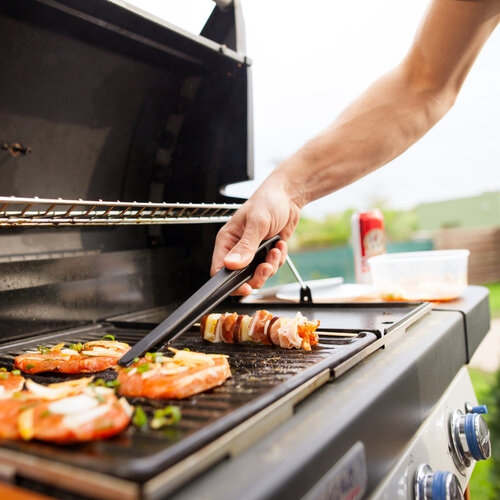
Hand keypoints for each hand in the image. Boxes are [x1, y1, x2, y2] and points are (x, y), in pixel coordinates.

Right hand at [211, 178, 301, 294]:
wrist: (289, 196)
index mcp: (227, 239)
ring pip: (258, 274)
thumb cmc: (269, 201)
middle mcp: (237, 248)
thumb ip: (246, 246)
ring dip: (270, 265)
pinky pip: (271, 267)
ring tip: (275, 249)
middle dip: (257, 275)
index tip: (245, 287)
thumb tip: (232, 264)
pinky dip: (278, 259)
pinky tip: (280, 244)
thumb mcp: (257, 223)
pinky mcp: (265, 252)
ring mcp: (252, 252)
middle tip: (266, 266)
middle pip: (240, 277)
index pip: (219, 269)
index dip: (230, 282)